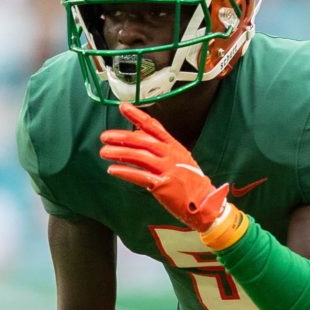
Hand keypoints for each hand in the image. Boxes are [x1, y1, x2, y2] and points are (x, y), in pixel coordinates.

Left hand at [99, 104, 240, 238]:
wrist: (205, 202)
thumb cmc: (190, 182)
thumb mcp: (180, 159)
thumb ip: (161, 148)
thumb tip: (139, 138)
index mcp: (173, 146)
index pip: (153, 127)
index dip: (137, 116)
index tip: (123, 107)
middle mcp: (170, 155)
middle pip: (142, 141)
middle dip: (121, 137)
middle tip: (105, 136)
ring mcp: (167, 169)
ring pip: (138, 157)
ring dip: (119, 153)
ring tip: (104, 152)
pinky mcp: (163, 185)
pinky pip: (140, 176)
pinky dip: (125, 172)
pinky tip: (113, 170)